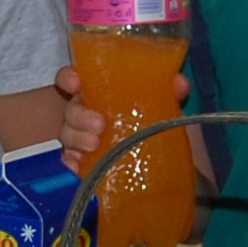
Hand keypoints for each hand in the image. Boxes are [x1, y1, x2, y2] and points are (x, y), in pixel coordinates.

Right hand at [51, 63, 192, 176]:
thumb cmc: (149, 123)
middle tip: (99, 124)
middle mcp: (84, 114)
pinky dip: (71, 164)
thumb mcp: (160, 105)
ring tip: (94, 145)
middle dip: (81, 115)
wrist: (156, 161)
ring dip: (78, 139)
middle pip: (71, 110)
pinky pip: (70, 162)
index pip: (72, 80)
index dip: (68, 79)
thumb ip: (168, 92)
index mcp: (97, 94)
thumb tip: (180, 84)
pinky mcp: (83, 162)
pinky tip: (77, 168)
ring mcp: (79, 139)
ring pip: (67, 135)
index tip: (76, 83)